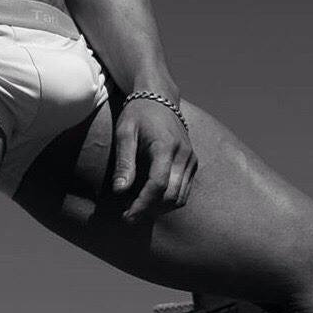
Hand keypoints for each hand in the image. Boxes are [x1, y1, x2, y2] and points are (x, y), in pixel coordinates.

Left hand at [112, 97, 196, 222]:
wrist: (159, 96)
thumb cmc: (138, 113)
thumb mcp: (125, 132)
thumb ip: (124, 161)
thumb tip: (119, 191)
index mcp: (166, 146)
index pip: (158, 185)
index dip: (143, 204)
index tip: (127, 215)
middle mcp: (184, 154)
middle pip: (171, 196)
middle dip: (150, 210)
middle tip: (129, 216)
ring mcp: (191, 159)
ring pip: (180, 197)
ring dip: (160, 208)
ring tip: (138, 209)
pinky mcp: (193, 162)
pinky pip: (184, 190)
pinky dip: (169, 200)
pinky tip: (151, 199)